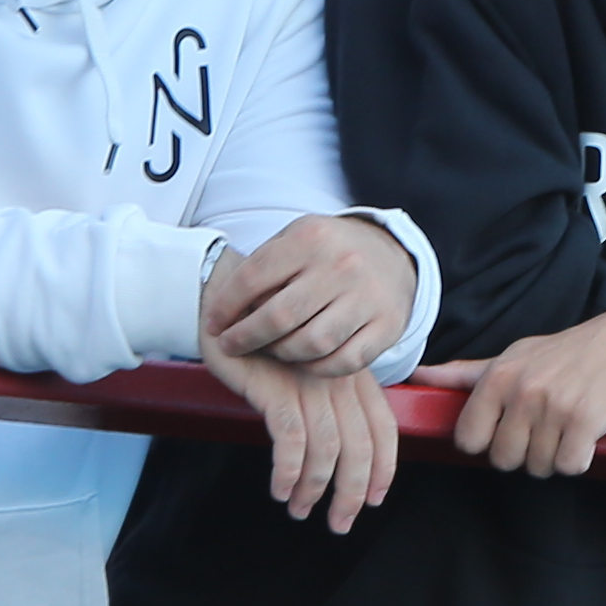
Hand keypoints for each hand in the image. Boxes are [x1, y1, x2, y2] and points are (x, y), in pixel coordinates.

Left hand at [203, 212, 417, 375]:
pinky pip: (342, 362)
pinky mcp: (387, 326)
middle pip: (279, 317)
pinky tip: (305, 360)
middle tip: (231, 345)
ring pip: (310, 345)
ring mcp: (367, 297)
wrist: (392, 255)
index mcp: (311, 237)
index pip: (253, 278)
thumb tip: (221, 307)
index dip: (225, 306)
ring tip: (272, 350)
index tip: (213, 323)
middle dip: (245, 337)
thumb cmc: (330, 251)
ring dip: (282, 354)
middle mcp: (342, 265)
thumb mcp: (297, 238)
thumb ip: (263, 265)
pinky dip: (317, 368)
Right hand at [205, 344, 397, 533]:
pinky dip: (288, 471)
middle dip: (353, 493)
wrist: (228, 302)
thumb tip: (338, 452)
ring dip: (314, 488)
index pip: (383, 426)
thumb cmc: (266, 339)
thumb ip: (328, 399)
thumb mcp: (307, 366)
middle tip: (339, 523)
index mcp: (353, 374)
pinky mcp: (277, 386)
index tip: (375, 500)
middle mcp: (338, 378)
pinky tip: (280, 488)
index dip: (384, 467)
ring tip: (298, 509)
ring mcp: (309, 381)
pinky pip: (292, 439)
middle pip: (360, 446)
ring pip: (328, 449)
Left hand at [421, 306, 605, 476]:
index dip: (490, 441)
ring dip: (555, 456)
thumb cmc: (563, 352)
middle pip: (504, 460)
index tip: (510, 427)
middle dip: (525, 452)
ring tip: (567, 427)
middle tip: (546, 427)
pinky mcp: (586, 421)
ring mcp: (555, 406)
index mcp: (498, 377)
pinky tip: (585, 436)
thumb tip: (417, 376)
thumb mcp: (513, 355)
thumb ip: (465, 373)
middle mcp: (522, 391)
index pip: (469, 440)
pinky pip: (569, 466)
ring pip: (538, 466)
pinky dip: (579, 458)